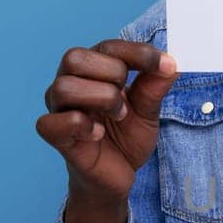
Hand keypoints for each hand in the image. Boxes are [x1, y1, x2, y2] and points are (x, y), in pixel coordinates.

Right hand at [36, 39, 178, 206]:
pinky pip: (51, 122)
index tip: (167, 65)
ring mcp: (59, 109)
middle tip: (127, 95)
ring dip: (100, 98)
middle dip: (111, 73)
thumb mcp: (148, 111)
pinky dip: (79, 124)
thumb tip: (171, 64)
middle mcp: (70, 84)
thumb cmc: (126, 138)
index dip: (138, 53)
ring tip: (118, 115)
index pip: (108, 46)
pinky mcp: (55, 136)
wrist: (118, 176)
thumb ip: (155, 87)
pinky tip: (97, 133)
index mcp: (93, 70)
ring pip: (64, 87)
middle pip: (75, 58)